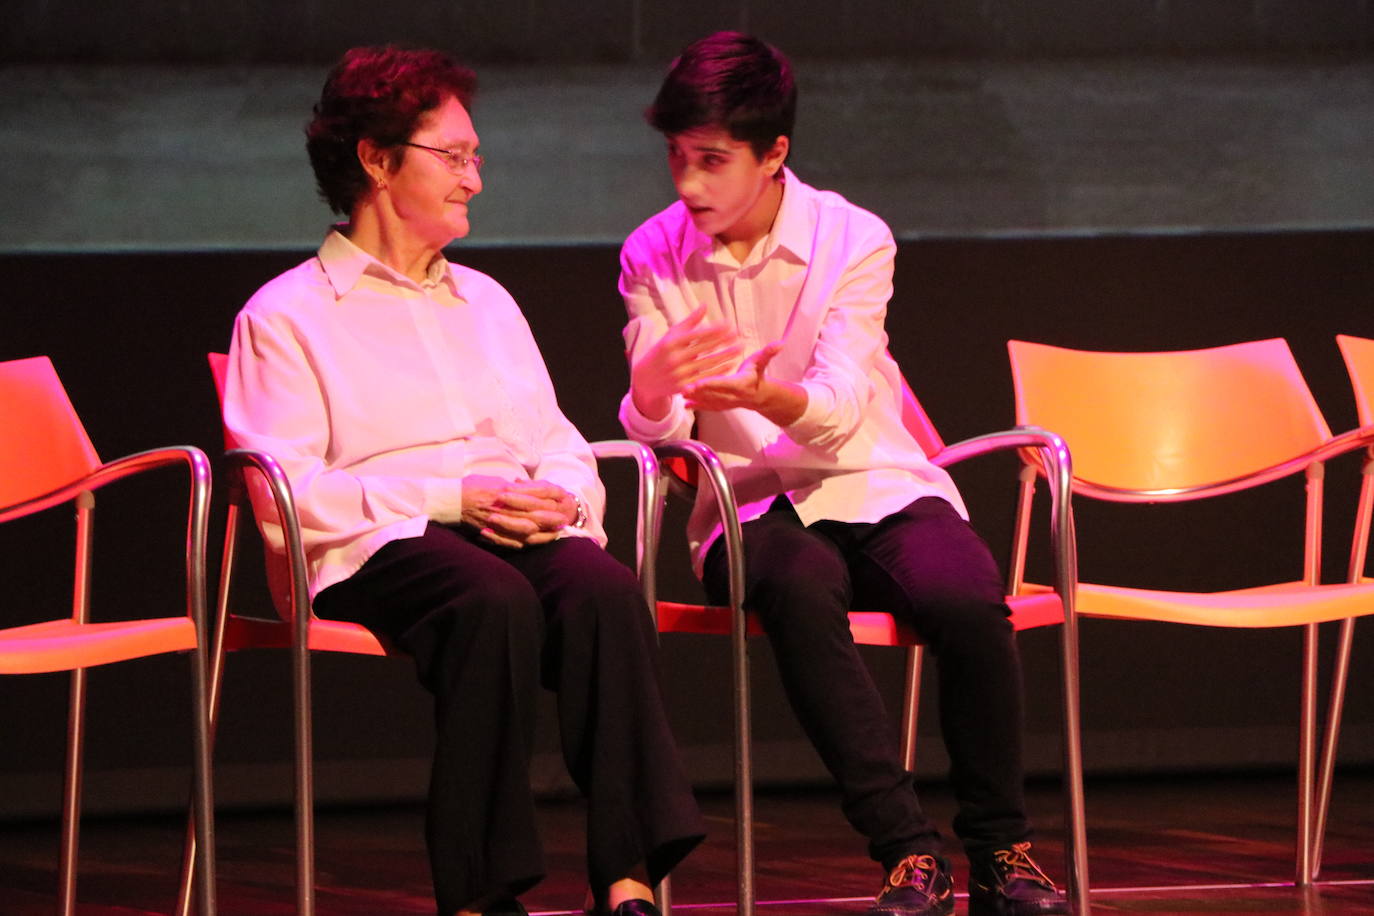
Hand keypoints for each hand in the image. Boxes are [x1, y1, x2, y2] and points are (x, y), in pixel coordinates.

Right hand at [460, 476, 578, 547]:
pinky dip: (524, 543)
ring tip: (555, 533)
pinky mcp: (490, 532)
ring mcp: (497, 520)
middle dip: (550, 517)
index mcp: (505, 489)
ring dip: (542, 532)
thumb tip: (530, 486)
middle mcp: (503, 505)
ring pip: (524, 529)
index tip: (562, 497)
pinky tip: (534, 543)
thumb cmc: (473, 487)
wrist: (450, 500)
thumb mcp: (495, 480)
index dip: (550, 496)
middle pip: (533, 513)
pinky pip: (510, 541)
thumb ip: (514, 486)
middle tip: (564, 520)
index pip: (533, 493)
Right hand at [631, 304, 742, 419]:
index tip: (729, 324)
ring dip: (726, 355)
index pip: (697, 334)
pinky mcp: (684, 386)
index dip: (714, 329)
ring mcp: (680, 374)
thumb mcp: (670, 336)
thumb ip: (689, 322)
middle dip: (723, 340)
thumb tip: (704, 306)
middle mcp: (675, 358)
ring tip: (739, 348)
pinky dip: (719, 371)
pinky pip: (705, 377)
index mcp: (671, 343)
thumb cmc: (661, 353)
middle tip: (739, 334)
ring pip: (707, 363)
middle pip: (704, 348)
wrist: (644, 380)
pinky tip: (731, 364)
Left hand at [684, 342, 806, 425]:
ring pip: (709, 402)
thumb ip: (769, 353)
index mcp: (740, 384)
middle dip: (698, 392)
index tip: (699, 382)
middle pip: (713, 394)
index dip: (711, 384)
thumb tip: (780, 343)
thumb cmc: (758, 374)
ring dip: (695, 399)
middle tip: (683, 388)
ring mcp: (727, 403)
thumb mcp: (762, 362)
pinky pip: (708, 407)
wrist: (761, 396)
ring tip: (680, 394)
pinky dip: (697, 406)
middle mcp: (733, 396)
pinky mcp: (721, 406)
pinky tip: (684, 404)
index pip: (724, 384)